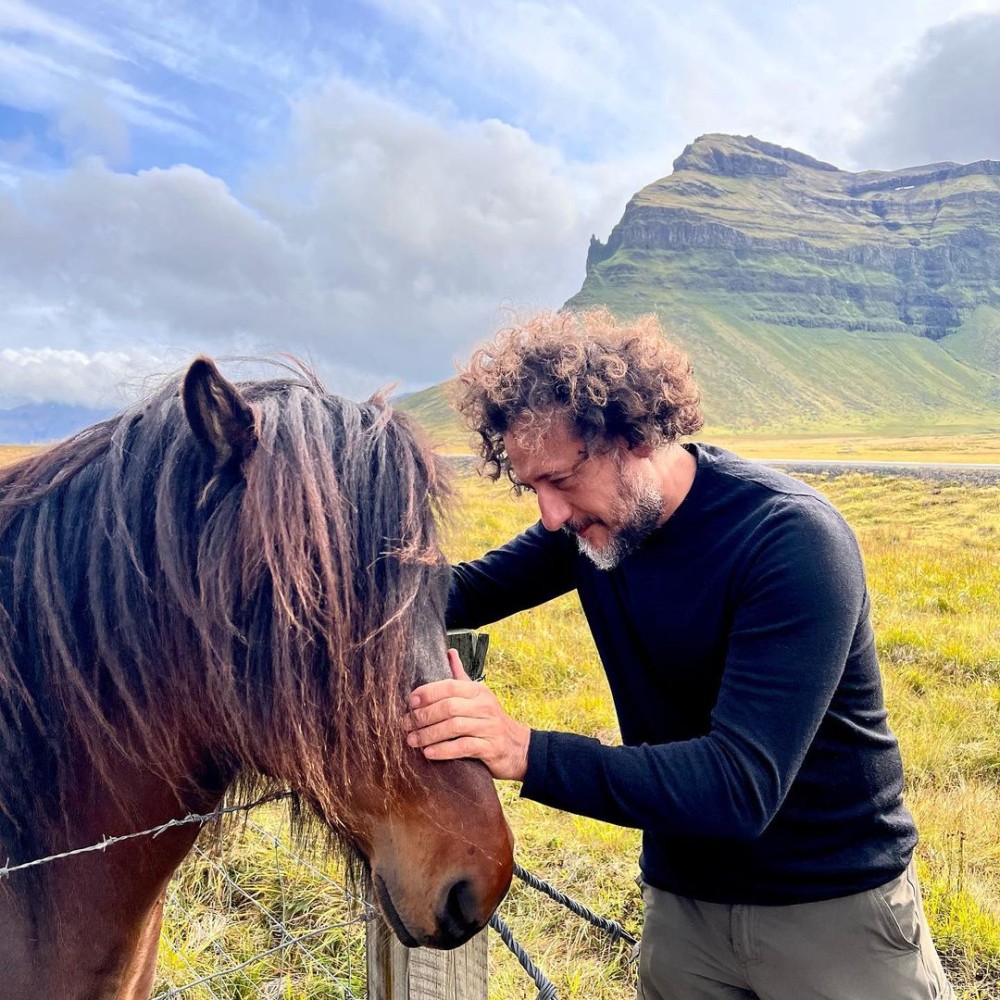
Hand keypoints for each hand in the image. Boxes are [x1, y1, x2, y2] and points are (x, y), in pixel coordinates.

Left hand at [404, 649, 530, 781]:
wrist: (518, 747)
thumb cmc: (491, 720)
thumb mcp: (479, 696)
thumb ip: (461, 676)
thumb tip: (450, 652)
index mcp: (478, 691)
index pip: (450, 686)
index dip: (428, 692)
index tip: (410, 701)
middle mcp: (484, 706)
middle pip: (449, 707)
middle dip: (423, 716)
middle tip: (406, 724)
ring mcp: (488, 727)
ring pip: (453, 727)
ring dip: (429, 734)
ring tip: (412, 740)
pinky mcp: (490, 747)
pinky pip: (463, 747)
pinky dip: (443, 750)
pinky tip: (429, 753)